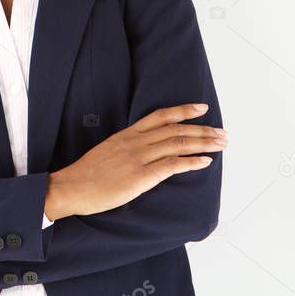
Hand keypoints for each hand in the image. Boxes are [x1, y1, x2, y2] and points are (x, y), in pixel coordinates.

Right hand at [46, 103, 225, 218]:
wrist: (71, 187)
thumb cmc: (87, 175)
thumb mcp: (108, 152)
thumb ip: (128, 149)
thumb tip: (146, 152)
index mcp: (127, 134)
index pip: (160, 116)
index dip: (183, 110)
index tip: (201, 108)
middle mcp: (135, 142)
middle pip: (176, 129)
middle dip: (203, 130)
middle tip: (223, 132)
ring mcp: (138, 157)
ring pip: (178, 143)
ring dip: (203, 143)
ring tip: (221, 144)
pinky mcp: (140, 176)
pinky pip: (172, 165)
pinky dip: (191, 162)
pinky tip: (205, 162)